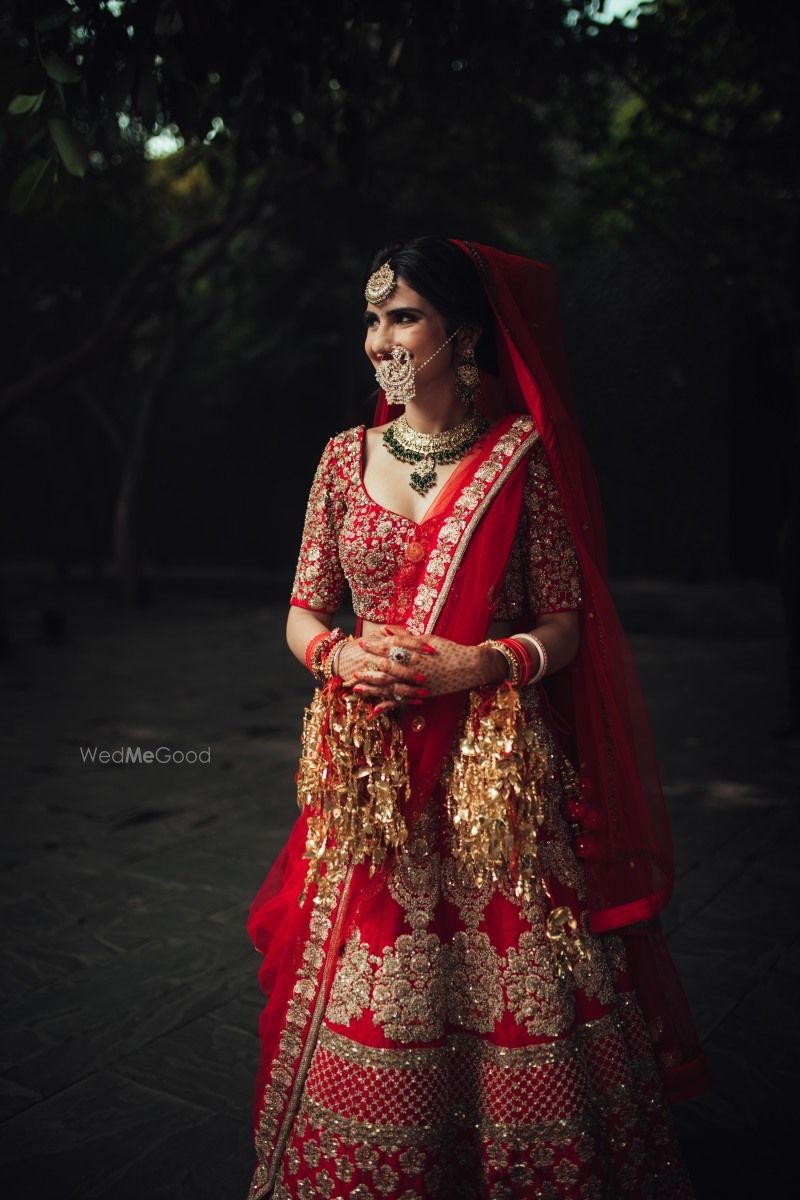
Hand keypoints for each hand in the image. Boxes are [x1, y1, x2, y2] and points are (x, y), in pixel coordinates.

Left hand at [349, 625, 507, 714]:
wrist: (470, 667)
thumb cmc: (449, 649)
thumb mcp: (427, 639)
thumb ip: (404, 637)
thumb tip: (385, 630)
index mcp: (414, 652)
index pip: (389, 648)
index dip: (375, 646)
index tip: (362, 644)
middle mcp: (413, 669)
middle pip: (386, 669)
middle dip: (369, 669)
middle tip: (354, 670)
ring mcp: (417, 683)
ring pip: (390, 687)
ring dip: (372, 688)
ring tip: (357, 689)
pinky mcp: (421, 694)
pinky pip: (401, 701)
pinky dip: (388, 705)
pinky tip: (375, 709)